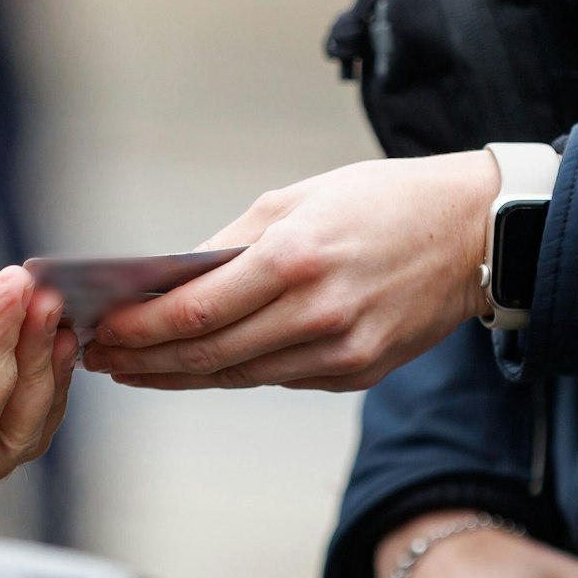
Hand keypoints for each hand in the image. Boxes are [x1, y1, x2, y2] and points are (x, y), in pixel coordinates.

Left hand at [80, 152, 497, 390]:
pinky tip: (198, 365)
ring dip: (178, 375)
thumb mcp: (299, 199)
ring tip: (135, 368)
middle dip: (144, 360)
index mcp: (296, 259)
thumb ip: (231, 242)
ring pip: (237, 377)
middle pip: (207, 354)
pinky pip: (278, 379)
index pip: (195, 310)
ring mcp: (339, 352)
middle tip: (102, 359)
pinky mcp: (356, 374)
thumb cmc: (383, 202)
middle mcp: (317, 314)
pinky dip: (233, 372)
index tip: (102, 330)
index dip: (139, 328)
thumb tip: (171, 281)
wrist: (475, 234)